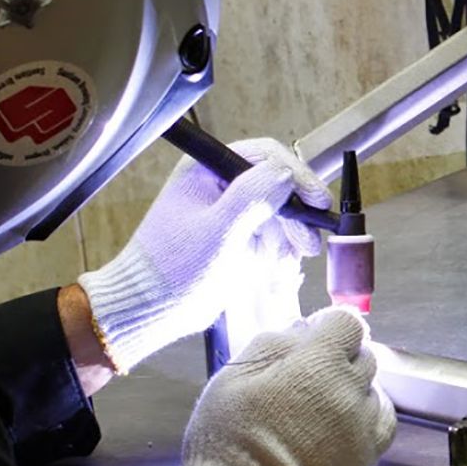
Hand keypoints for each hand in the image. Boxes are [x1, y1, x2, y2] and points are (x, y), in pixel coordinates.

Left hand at [78, 138, 330, 371]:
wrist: (150, 309)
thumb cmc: (173, 269)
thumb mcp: (218, 230)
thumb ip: (253, 196)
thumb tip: (287, 173)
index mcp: (207, 171)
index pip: (264, 156)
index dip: (296, 175)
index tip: (316, 201)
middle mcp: (219, 186)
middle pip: (275, 185)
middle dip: (296, 213)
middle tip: (309, 242)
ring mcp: (228, 212)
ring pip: (277, 212)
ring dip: (291, 235)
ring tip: (293, 259)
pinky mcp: (234, 237)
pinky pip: (269, 235)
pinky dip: (280, 249)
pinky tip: (281, 266)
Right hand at [171, 307, 395, 465]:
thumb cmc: (230, 435)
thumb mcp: (234, 375)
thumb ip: (273, 342)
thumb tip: (301, 328)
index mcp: (319, 362)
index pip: (347, 323)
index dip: (329, 326)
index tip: (312, 337)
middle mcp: (350, 388)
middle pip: (362, 354)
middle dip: (339, 355)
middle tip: (310, 373)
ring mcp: (362, 423)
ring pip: (372, 386)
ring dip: (353, 386)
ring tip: (322, 402)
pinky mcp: (367, 454)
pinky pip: (384, 419)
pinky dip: (371, 411)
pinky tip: (349, 416)